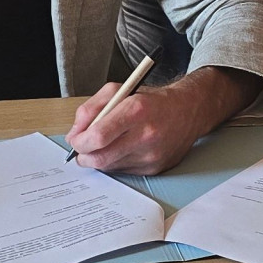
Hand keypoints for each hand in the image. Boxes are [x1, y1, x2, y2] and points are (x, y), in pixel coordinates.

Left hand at [66, 67, 253, 173]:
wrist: (188, 111)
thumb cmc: (151, 100)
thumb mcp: (119, 91)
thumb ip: (91, 108)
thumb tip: (75, 132)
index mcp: (136, 110)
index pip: (98, 135)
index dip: (80, 142)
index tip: (75, 140)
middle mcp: (146, 134)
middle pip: (101, 158)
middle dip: (84, 156)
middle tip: (82, 149)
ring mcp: (151, 155)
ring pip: (110, 167)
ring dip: (100, 158)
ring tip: (106, 144)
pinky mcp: (155, 168)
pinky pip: (124, 171)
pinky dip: (116, 162)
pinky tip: (124, 149)